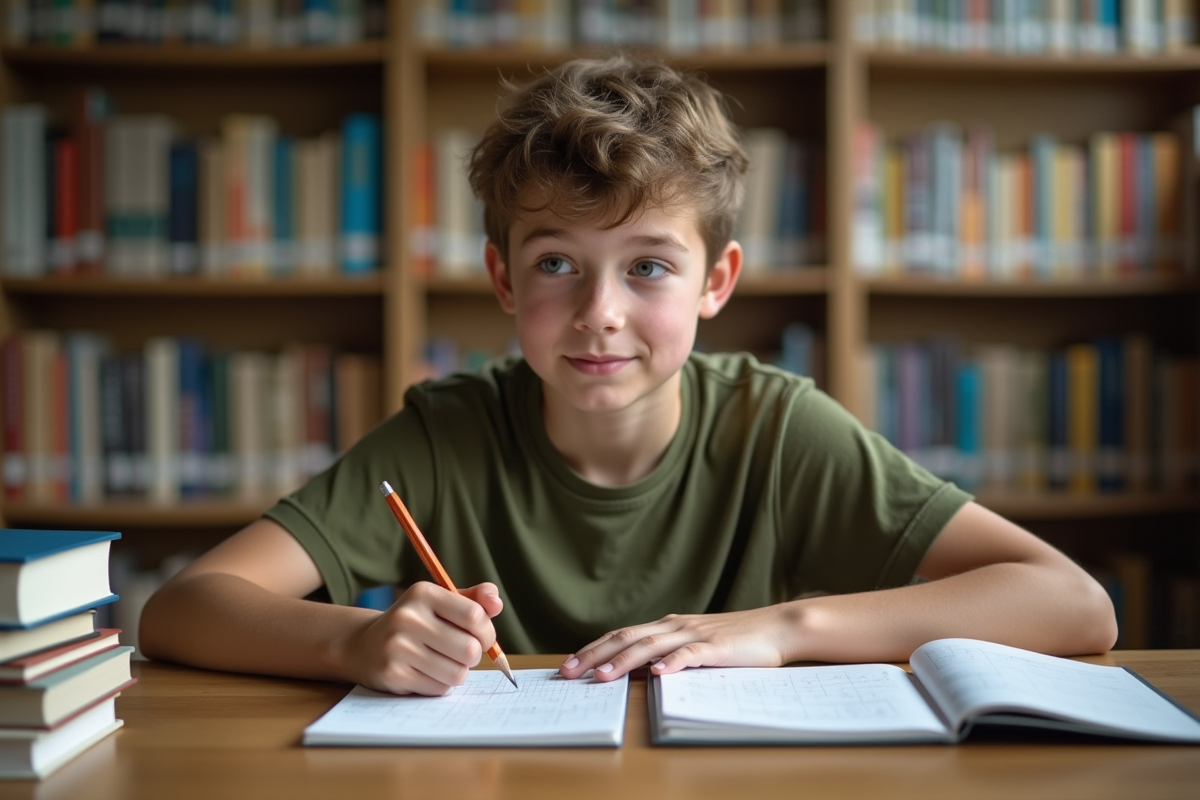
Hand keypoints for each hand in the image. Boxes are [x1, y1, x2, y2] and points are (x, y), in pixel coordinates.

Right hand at [345, 581, 502, 695]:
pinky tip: (426, 673)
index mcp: (423, 593)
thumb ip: (472, 600)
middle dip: (474, 656)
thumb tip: (496, 601)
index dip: (488, 632)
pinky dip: (441, 684)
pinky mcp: (393, 674)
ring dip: (458, 672)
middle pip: (470, 649)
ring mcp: (398, 647)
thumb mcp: (439, 603)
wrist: (364, 645)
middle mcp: (408, 617)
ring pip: (457, 673)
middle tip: (463, 653)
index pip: (475, 615)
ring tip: (444, 662)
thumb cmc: (415, 623)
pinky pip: (439, 688)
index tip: (483, 638)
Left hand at [558, 605, 797, 681]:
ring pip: (650, 645)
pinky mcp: (716, 646)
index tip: (568, 665)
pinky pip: (690, 654)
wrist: (777, 627)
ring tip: (602, 676)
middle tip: (568, 672)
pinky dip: (672, 663)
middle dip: (594, 655)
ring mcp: (695, 634)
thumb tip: (640, 671)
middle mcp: (675, 626)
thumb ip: (669, 653)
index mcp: (667, 626)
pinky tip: (658, 673)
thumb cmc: (737, 640)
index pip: (621, 635)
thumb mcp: (695, 645)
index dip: (592, 649)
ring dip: (623, 661)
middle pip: (626, 638)